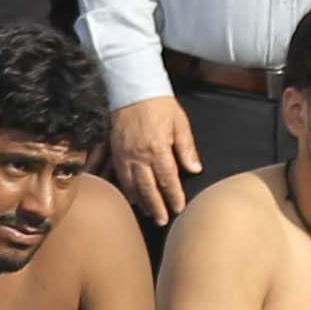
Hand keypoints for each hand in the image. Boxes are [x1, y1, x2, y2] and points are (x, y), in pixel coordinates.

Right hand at [108, 93, 200, 225]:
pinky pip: (119, 176)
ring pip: (132, 185)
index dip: (173, 196)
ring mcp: (125, 154)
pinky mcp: (115, 151)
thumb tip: (195, 169)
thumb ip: (187, 148)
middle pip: (148, 188)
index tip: (178, 208)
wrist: (133, 88)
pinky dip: (126, 189)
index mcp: (158, 148)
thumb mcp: (180, 123)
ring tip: (149, 213)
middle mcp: (139, 155)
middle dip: (156, 206)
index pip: (167, 179)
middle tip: (162, 221)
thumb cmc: (160, 104)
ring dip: (141, 201)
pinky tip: (131, 197)